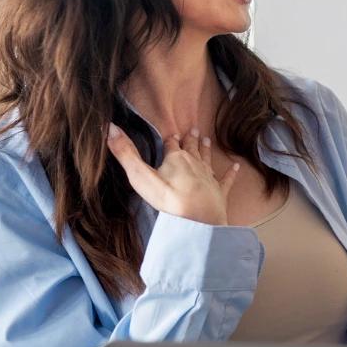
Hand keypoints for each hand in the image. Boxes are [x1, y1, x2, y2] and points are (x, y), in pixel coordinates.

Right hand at [106, 123, 239, 225]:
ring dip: (206, 150)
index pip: (171, 145)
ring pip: (208, 159)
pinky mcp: (220, 192)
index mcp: (176, 159)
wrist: (197, 219)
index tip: (173, 133)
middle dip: (191, 140)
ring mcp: (209, 178)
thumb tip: (109, 127)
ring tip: (207, 140)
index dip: (170, 140)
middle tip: (194, 130)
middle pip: (192, 149)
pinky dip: (231, 173)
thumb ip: (125, 153)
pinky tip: (236, 166)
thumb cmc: (168, 198)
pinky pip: (227, 180)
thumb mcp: (140, 175)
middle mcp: (195, 164)